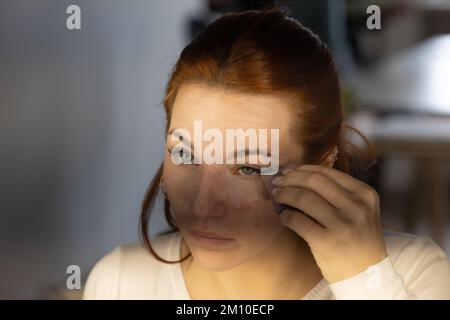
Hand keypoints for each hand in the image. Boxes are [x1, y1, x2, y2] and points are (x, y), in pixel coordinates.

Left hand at [273, 164, 386, 282]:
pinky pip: (298, 221)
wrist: (367, 274)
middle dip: (291, 179)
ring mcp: (342, 224)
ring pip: (304, 198)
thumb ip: (338, 193)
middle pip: (313, 181)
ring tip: (278, 196)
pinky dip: (286, 216)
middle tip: (279, 181)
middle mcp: (356, 206)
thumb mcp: (359, 210)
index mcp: (364, 194)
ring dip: (285, 194)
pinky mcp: (327, 241)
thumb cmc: (358, 239)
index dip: (303, 169)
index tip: (290, 171)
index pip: (327, 173)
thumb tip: (299, 175)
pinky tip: (284, 216)